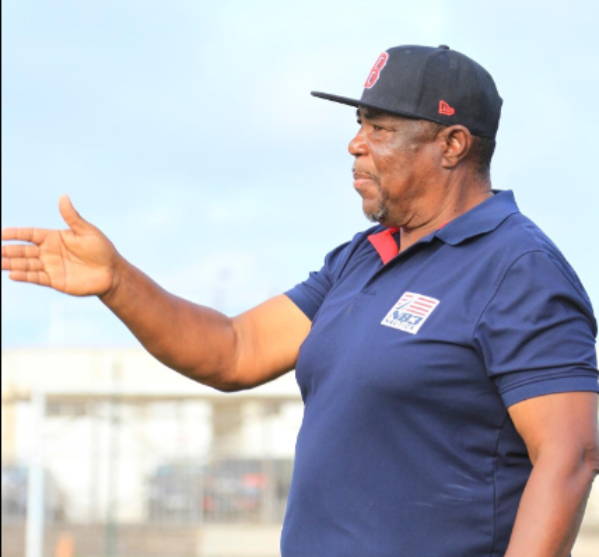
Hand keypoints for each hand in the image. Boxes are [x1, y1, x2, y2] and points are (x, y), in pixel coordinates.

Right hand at [2, 195, 121, 296]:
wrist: (113, 272)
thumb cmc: (102, 249)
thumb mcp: (87, 231)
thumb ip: (72, 217)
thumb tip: (63, 197)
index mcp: (54, 238)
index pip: (30, 234)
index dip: (15, 234)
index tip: (1, 234)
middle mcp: (49, 252)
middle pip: (23, 250)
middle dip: (7, 250)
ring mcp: (51, 267)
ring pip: (26, 264)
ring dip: (10, 263)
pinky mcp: (56, 281)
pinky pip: (37, 277)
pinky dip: (25, 276)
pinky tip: (12, 275)